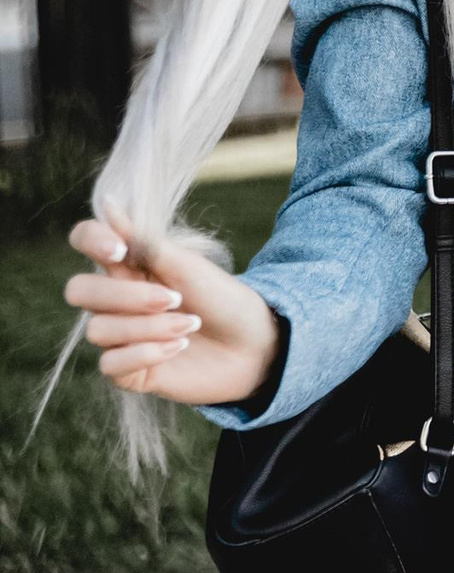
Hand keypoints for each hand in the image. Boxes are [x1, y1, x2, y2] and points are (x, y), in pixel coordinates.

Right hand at [63, 209, 279, 406]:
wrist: (255, 343)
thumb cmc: (224, 299)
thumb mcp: (189, 267)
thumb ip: (147, 242)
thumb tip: (109, 203)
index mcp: (130, 267)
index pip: (85, 241)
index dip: (91, 239)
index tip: (120, 250)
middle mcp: (117, 301)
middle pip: (78, 290)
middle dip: (126, 297)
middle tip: (173, 298)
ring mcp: (119, 336)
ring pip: (98, 330)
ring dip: (149, 327)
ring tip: (190, 325)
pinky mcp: (128, 370)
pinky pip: (110, 364)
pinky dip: (147, 353)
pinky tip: (179, 346)